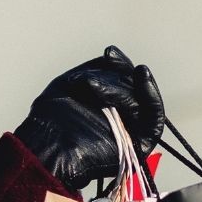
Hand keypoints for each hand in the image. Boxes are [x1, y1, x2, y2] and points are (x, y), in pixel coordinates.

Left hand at [13, 45, 164, 189]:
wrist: (46, 149)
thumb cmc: (52, 120)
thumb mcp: (69, 84)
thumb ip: (94, 70)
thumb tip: (113, 56)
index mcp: (106, 105)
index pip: (122, 80)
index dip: (119, 65)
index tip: (110, 52)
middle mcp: (121, 117)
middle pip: (133, 88)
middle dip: (116, 77)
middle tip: (94, 77)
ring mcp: (132, 130)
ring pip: (140, 99)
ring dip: (123, 86)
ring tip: (93, 87)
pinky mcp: (141, 144)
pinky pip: (155, 118)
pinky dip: (152, 96)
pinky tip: (142, 76)